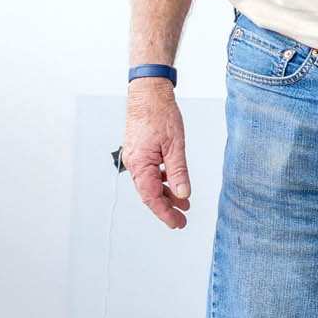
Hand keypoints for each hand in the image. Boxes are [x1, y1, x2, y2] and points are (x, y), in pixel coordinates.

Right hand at [123, 81, 191, 228]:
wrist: (148, 93)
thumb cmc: (159, 113)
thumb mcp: (175, 145)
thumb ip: (178, 172)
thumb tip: (183, 194)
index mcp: (140, 164)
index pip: (152, 197)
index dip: (165, 213)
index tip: (177, 223)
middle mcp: (134, 163)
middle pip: (149, 194)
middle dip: (166, 208)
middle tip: (182, 220)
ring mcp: (136, 158)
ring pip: (150, 184)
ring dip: (166, 195)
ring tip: (183, 204)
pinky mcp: (140, 152)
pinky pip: (150, 173)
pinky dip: (163, 181)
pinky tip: (175, 185)